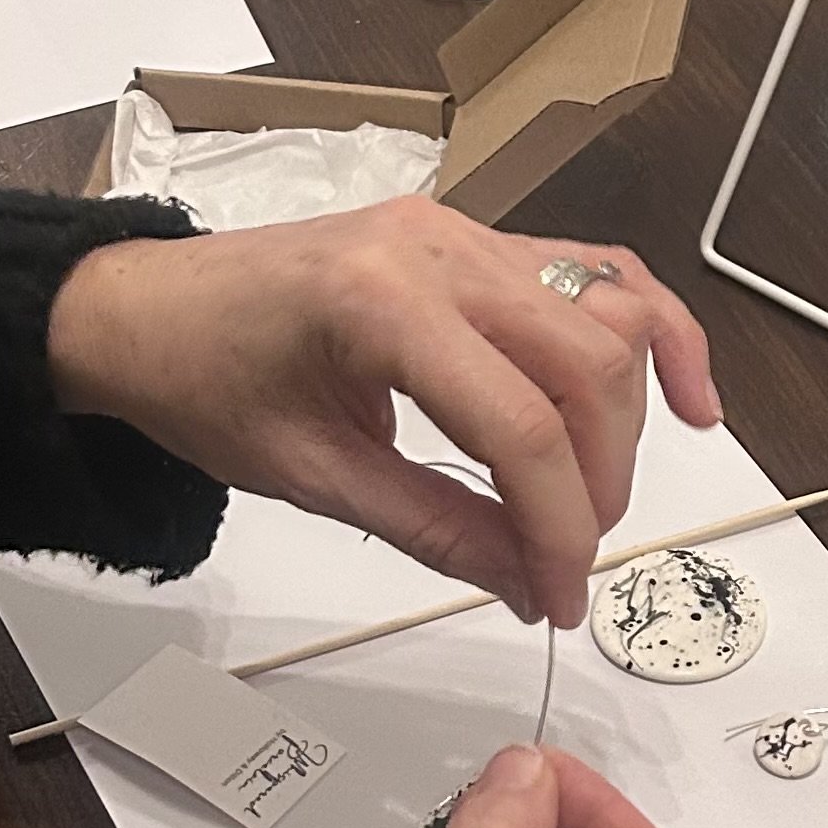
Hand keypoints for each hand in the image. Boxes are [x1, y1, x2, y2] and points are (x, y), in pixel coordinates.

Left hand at [47, 204, 719, 629]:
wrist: (143, 311)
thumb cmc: (200, 380)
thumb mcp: (311, 477)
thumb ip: (434, 529)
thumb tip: (526, 582)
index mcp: (382, 304)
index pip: (520, 428)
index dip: (559, 527)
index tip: (559, 596)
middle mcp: (439, 249)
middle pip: (586, 367)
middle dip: (601, 480)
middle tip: (570, 562)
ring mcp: (464, 232)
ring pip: (607, 315)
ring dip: (626, 416)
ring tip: (600, 499)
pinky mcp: (476, 238)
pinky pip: (592, 271)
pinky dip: (648, 329)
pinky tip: (685, 393)